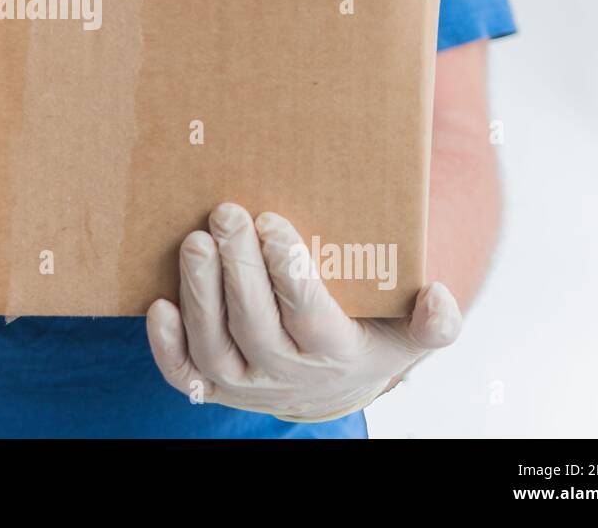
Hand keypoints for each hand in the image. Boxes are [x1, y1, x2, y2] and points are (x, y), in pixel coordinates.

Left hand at [146, 203, 460, 421]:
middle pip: (255, 326)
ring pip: (215, 347)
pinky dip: (166, 346)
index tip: (273, 223)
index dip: (289, 273)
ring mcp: (244, 383)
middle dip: (238, 269)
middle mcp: (285, 375)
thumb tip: (439, 297)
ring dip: (201, 294)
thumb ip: (435, 323)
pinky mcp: (211, 384)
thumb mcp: (409, 333)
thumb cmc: (368, 336)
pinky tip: (158, 305)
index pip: (309, 316)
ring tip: (194, 242)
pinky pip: (183, 373)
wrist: (331, 380)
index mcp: (335, 354)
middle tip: (226, 214)